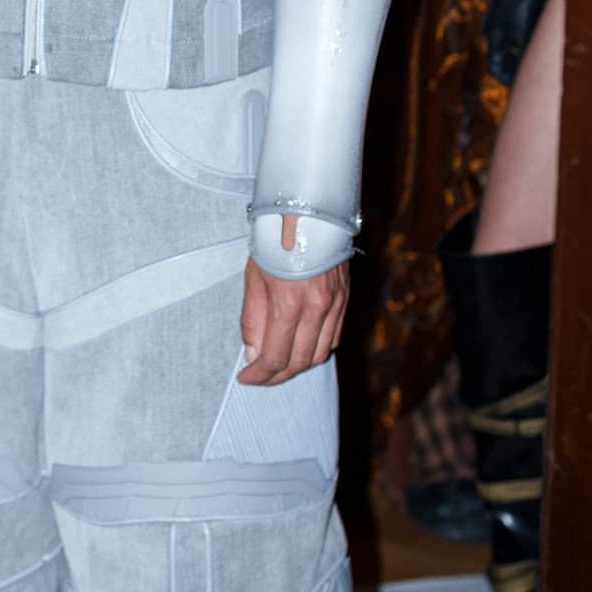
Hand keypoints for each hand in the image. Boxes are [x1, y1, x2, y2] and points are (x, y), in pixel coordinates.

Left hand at [238, 218, 348, 386]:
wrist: (307, 212)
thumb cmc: (274, 241)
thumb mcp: (253, 278)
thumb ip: (252, 320)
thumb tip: (253, 355)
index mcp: (289, 303)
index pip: (275, 356)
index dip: (259, 375)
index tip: (246, 379)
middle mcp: (317, 308)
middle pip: (299, 361)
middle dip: (276, 376)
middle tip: (260, 376)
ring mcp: (335, 305)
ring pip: (319, 354)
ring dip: (298, 366)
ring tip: (279, 365)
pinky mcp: (345, 300)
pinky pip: (333, 338)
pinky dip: (317, 349)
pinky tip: (301, 347)